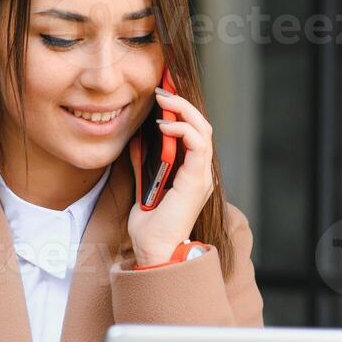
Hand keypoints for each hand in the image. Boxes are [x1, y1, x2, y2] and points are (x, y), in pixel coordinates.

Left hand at [128, 85, 215, 265]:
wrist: (154, 251)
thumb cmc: (150, 227)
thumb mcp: (143, 186)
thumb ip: (144, 164)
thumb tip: (138, 140)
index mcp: (191, 173)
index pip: (193, 132)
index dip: (181, 111)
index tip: (162, 95)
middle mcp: (201, 172)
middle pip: (201, 126)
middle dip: (182, 104)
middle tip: (162, 90)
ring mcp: (202, 176)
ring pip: (203, 130)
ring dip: (183, 110)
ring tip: (164, 100)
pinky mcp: (197, 181)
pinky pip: (197, 146)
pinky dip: (183, 130)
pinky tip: (165, 125)